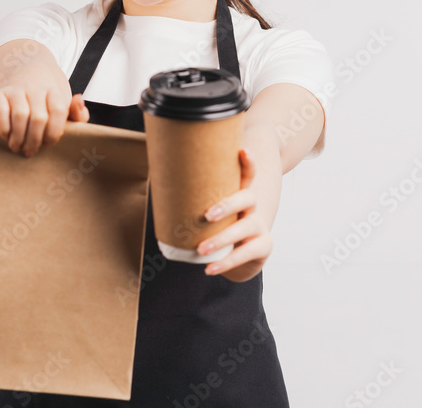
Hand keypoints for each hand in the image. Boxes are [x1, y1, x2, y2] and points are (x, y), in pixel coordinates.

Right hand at [0, 88, 88, 157]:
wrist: (26, 73)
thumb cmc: (47, 97)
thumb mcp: (65, 104)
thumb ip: (77, 112)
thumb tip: (78, 101)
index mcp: (53, 91)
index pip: (58, 111)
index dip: (54, 132)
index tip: (48, 144)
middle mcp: (34, 88)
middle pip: (39, 118)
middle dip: (34, 140)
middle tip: (30, 151)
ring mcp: (15, 90)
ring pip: (20, 115)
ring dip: (19, 136)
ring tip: (17, 147)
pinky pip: (0, 111)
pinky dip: (4, 127)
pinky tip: (6, 136)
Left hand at [195, 148, 273, 282]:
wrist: (238, 258)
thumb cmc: (215, 230)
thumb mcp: (207, 214)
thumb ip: (192, 199)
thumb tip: (159, 181)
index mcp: (238, 194)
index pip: (247, 174)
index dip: (247, 163)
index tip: (242, 152)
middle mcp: (252, 207)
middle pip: (248, 197)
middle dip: (228, 205)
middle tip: (207, 215)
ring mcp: (259, 226)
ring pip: (245, 228)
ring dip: (222, 239)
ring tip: (201, 250)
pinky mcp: (263, 246)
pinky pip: (246, 254)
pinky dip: (226, 263)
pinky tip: (210, 269)